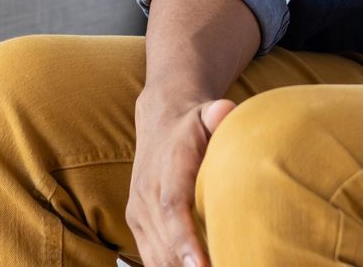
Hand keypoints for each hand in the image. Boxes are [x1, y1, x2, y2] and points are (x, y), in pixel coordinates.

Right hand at [127, 92, 237, 266]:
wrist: (160, 118)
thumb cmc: (194, 122)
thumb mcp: (207, 112)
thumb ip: (218, 114)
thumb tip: (226, 111)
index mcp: (168, 168)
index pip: (172, 208)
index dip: (185, 240)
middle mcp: (147, 191)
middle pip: (165, 243)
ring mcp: (138, 210)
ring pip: (156, 256)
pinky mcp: (136, 221)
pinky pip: (151, 257)